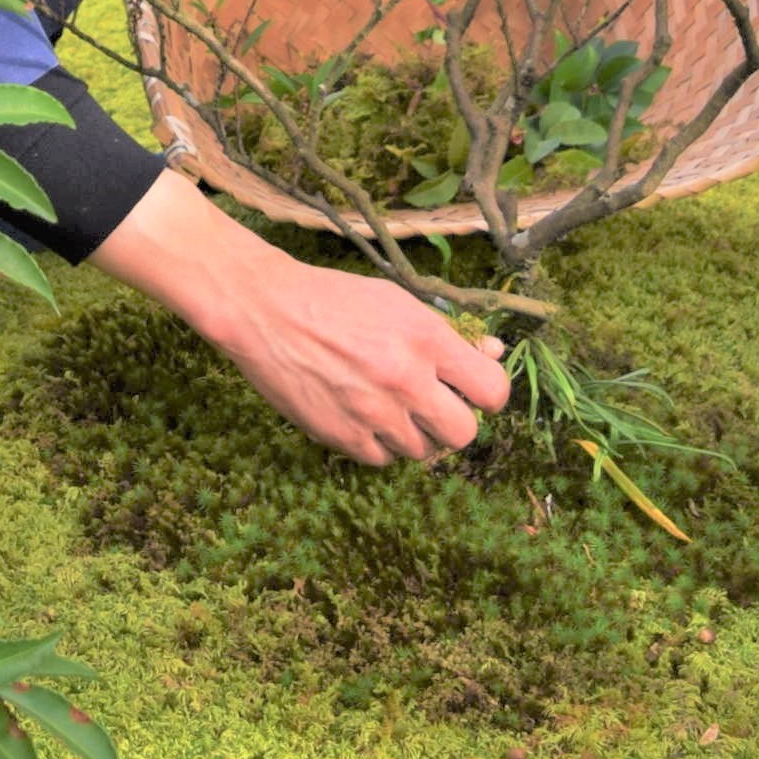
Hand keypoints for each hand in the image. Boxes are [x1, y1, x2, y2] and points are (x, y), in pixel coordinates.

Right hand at [88, 167, 515, 463]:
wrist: (265, 310)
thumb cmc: (334, 299)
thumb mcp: (397, 302)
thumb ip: (447, 334)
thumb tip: (492, 353)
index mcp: (427, 338)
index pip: (492, 391)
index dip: (487, 394)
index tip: (472, 391)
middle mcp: (407, 379)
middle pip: (464, 434)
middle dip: (453, 421)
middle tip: (432, 405)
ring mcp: (374, 412)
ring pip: (423, 451)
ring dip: (414, 433)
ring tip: (389, 406)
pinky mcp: (343, 436)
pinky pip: (383, 459)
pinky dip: (380, 444)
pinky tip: (364, 416)